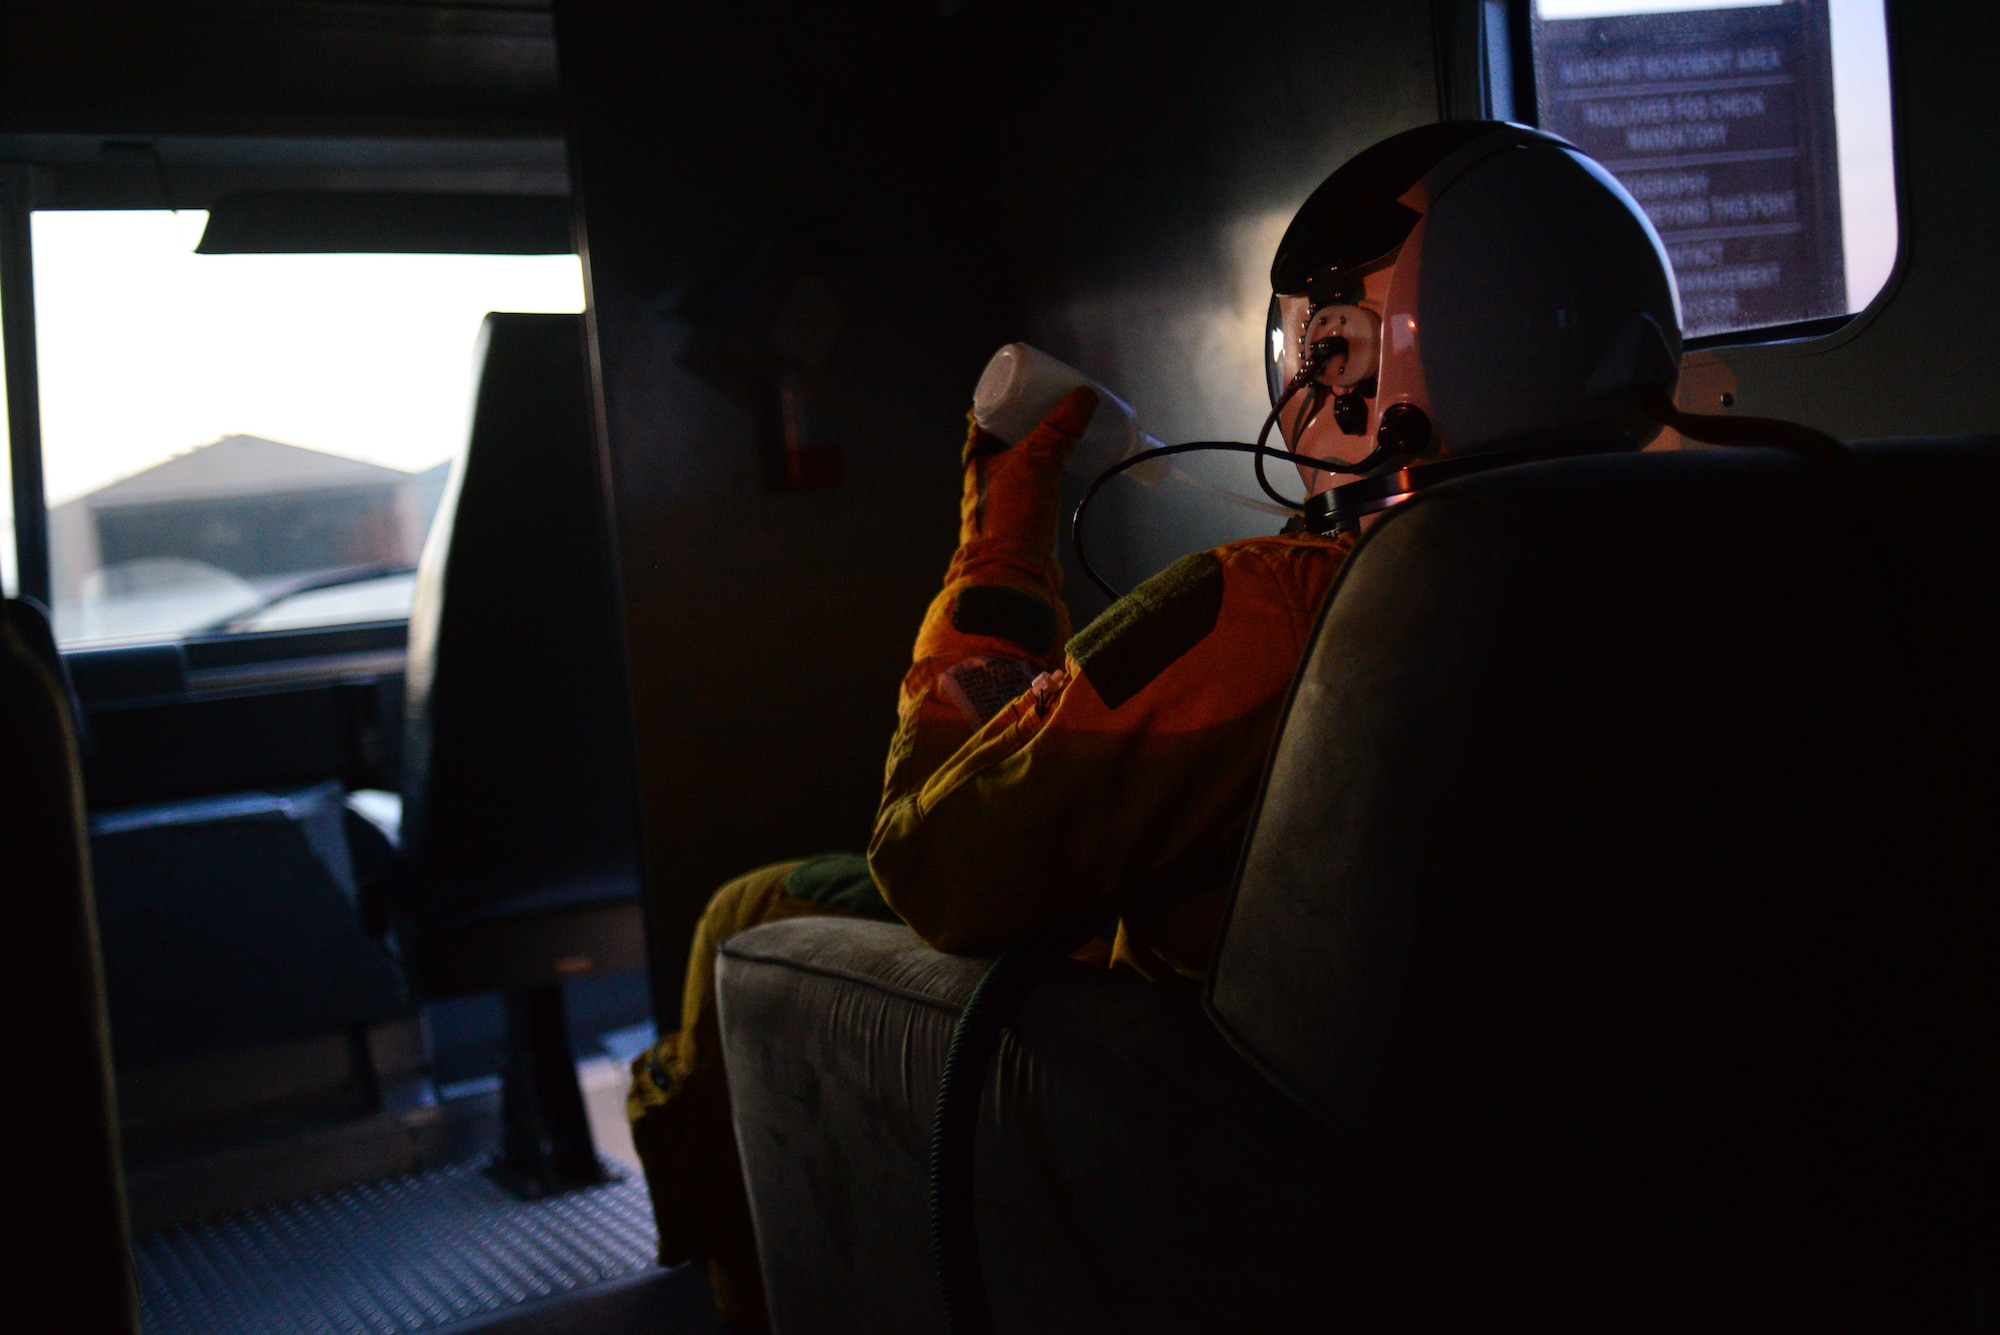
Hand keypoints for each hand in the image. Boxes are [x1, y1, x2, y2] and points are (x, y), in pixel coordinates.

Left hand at [957, 387, 1096, 558]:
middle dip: (1030, 416)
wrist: (1012, 572)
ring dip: (1041, 440)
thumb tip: (1083, 396)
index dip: (1007, 394)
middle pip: (1006, 430)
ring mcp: (1002, 491)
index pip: (986, 411)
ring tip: (1067, 424)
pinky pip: (1034, 475)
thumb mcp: (1037, 464)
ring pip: (1022, 454)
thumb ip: (1059, 431)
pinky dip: (1049, 462)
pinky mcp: (1020, 509)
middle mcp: (984, 470)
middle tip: (1057, 400)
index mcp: (977, 454)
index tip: (1031, 382)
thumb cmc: (1012, 517)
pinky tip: (1066, 459)